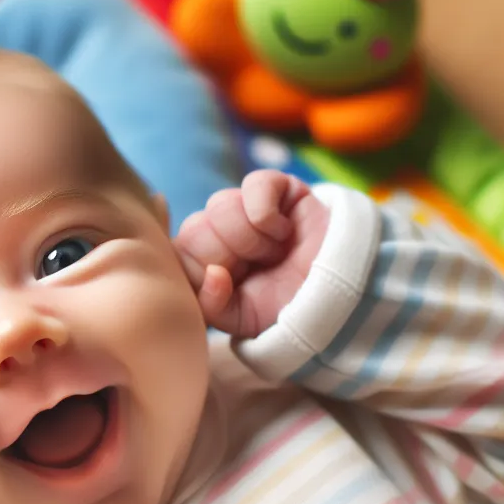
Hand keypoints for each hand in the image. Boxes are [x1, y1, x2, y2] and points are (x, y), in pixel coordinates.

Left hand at [174, 170, 330, 337]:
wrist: (331, 296)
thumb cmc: (279, 307)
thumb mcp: (237, 319)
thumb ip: (209, 304)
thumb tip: (213, 273)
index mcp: (197, 260)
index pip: (172, 252)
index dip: (198, 269)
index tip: (227, 283)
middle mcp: (213, 230)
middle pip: (194, 230)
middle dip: (228, 257)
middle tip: (255, 270)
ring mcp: (240, 206)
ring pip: (220, 207)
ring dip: (251, 240)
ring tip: (273, 254)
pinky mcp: (271, 187)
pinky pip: (253, 185)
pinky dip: (267, 216)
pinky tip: (283, 232)